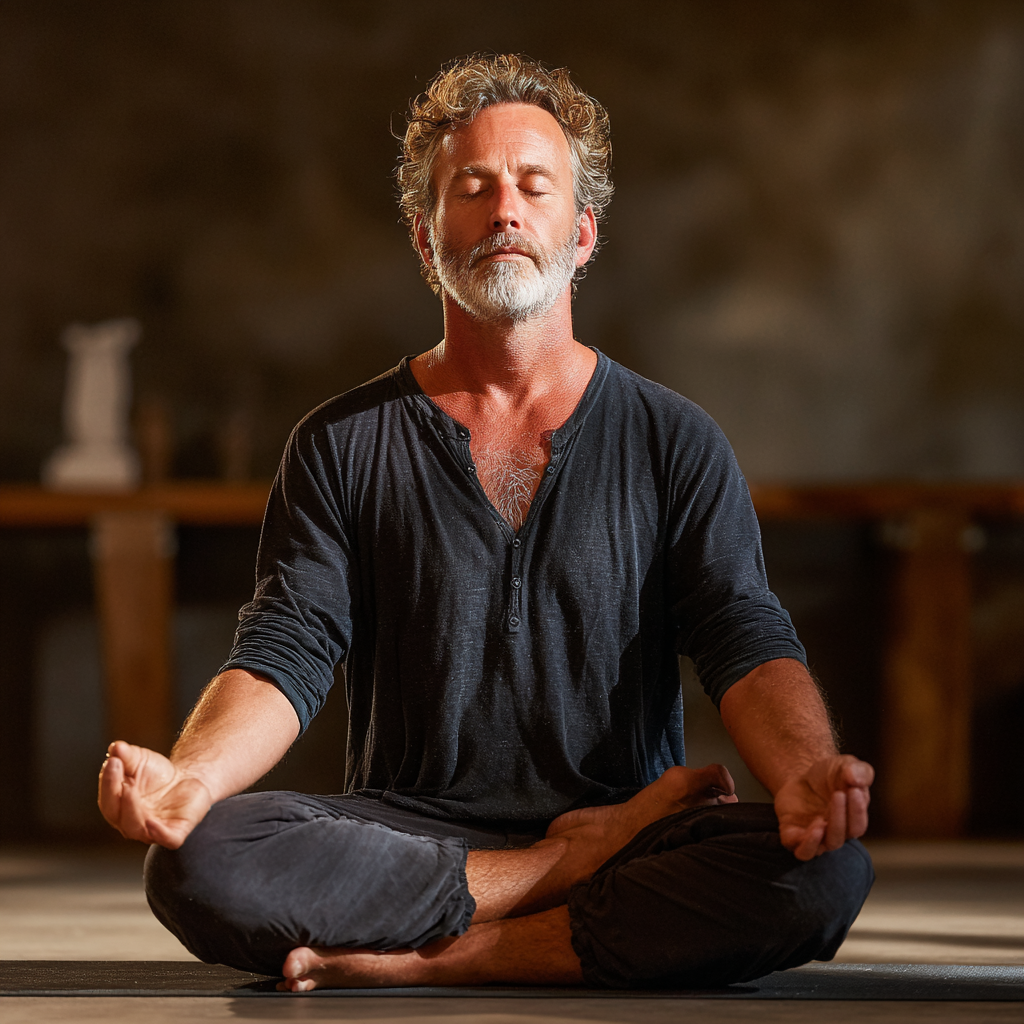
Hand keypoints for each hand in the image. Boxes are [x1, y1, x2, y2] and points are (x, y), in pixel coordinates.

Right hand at [98, 740, 212, 848]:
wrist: (189, 778)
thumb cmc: (157, 773)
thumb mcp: (140, 759)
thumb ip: (127, 755)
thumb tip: (115, 747)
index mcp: (118, 807)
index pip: (107, 798)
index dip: (107, 781)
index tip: (112, 761)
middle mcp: (130, 822)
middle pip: (116, 815)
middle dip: (115, 794)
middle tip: (119, 771)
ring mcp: (152, 830)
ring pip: (136, 828)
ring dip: (131, 810)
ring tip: (130, 789)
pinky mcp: (175, 833)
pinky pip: (165, 838)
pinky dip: (158, 833)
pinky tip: (152, 822)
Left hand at [774, 754, 873, 860]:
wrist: (803, 775)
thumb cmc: (830, 775)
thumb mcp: (846, 766)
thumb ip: (859, 771)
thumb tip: (857, 778)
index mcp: (850, 822)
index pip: (857, 826)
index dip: (857, 811)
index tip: (854, 790)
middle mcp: (833, 833)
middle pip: (839, 837)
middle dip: (839, 817)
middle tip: (838, 794)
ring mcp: (813, 836)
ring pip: (819, 848)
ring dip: (821, 838)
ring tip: (821, 822)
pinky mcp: (793, 835)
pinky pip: (799, 850)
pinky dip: (805, 843)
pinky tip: (810, 827)